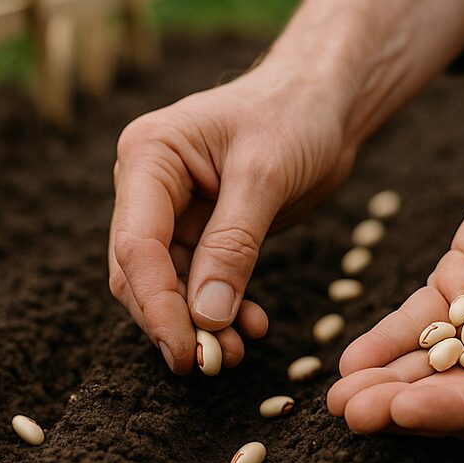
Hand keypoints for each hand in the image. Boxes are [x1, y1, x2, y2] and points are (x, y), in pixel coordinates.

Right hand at [106, 0, 463, 373]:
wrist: (326, 98)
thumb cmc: (296, 114)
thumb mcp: (266, 176)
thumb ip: (234, 244)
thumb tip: (206, 315)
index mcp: (148, 156)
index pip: (137, 245)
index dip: (156, 305)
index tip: (185, 352)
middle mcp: (146, 184)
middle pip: (138, 272)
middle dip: (172, 321)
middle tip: (210, 364)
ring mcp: (168, 209)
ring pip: (165, 285)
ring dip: (196, 324)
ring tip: (235, 353)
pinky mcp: (197, 230)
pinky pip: (195, 283)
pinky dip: (218, 311)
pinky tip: (251, 326)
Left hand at [328, 130, 463, 433]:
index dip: (449, 408)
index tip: (402, 411)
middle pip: (454, 390)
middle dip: (402, 405)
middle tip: (350, 413)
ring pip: (429, 361)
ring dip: (384, 382)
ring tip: (336, 398)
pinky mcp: (460, 283)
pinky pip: (418, 320)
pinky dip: (385, 340)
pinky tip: (350, 358)